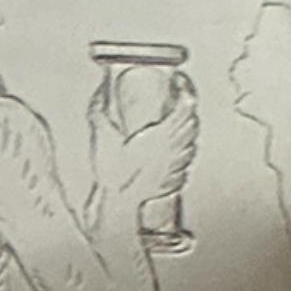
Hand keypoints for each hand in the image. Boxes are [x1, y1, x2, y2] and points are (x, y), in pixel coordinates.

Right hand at [92, 63, 198, 222]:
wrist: (119, 209)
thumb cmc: (116, 179)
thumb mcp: (103, 139)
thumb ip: (99, 113)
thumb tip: (97, 96)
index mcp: (163, 134)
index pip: (187, 104)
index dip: (185, 88)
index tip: (179, 81)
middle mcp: (175, 149)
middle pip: (193, 120)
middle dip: (188, 105)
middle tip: (179, 98)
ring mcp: (177, 166)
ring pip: (192, 140)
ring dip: (188, 127)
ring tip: (178, 121)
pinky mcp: (174, 180)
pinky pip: (186, 160)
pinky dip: (184, 150)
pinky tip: (175, 149)